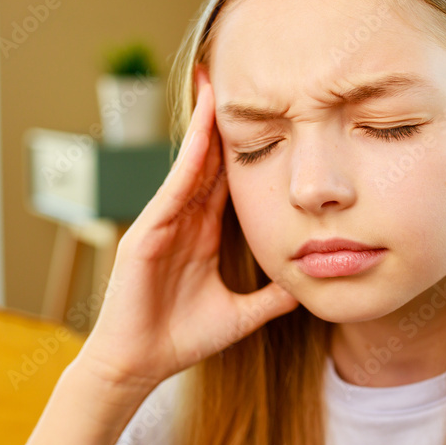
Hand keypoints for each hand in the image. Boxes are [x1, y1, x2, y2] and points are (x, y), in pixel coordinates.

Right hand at [75, 65, 299, 393]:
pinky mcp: (144, 234)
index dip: (242, 148)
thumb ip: (270, 299)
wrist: (139, 366)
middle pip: (206, 161)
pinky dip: (188, 161)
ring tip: (216, 87)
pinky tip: (204, 134)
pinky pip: (172, 190)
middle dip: (220, 122)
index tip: (262, 115)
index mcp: (201, 234)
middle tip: (235, 78)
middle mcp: (181, 221)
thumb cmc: (180, 339)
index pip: (224, 180)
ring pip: (188, 166)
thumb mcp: (239, 314)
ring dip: (203, 127)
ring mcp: (161, 224)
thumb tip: (306, 287)